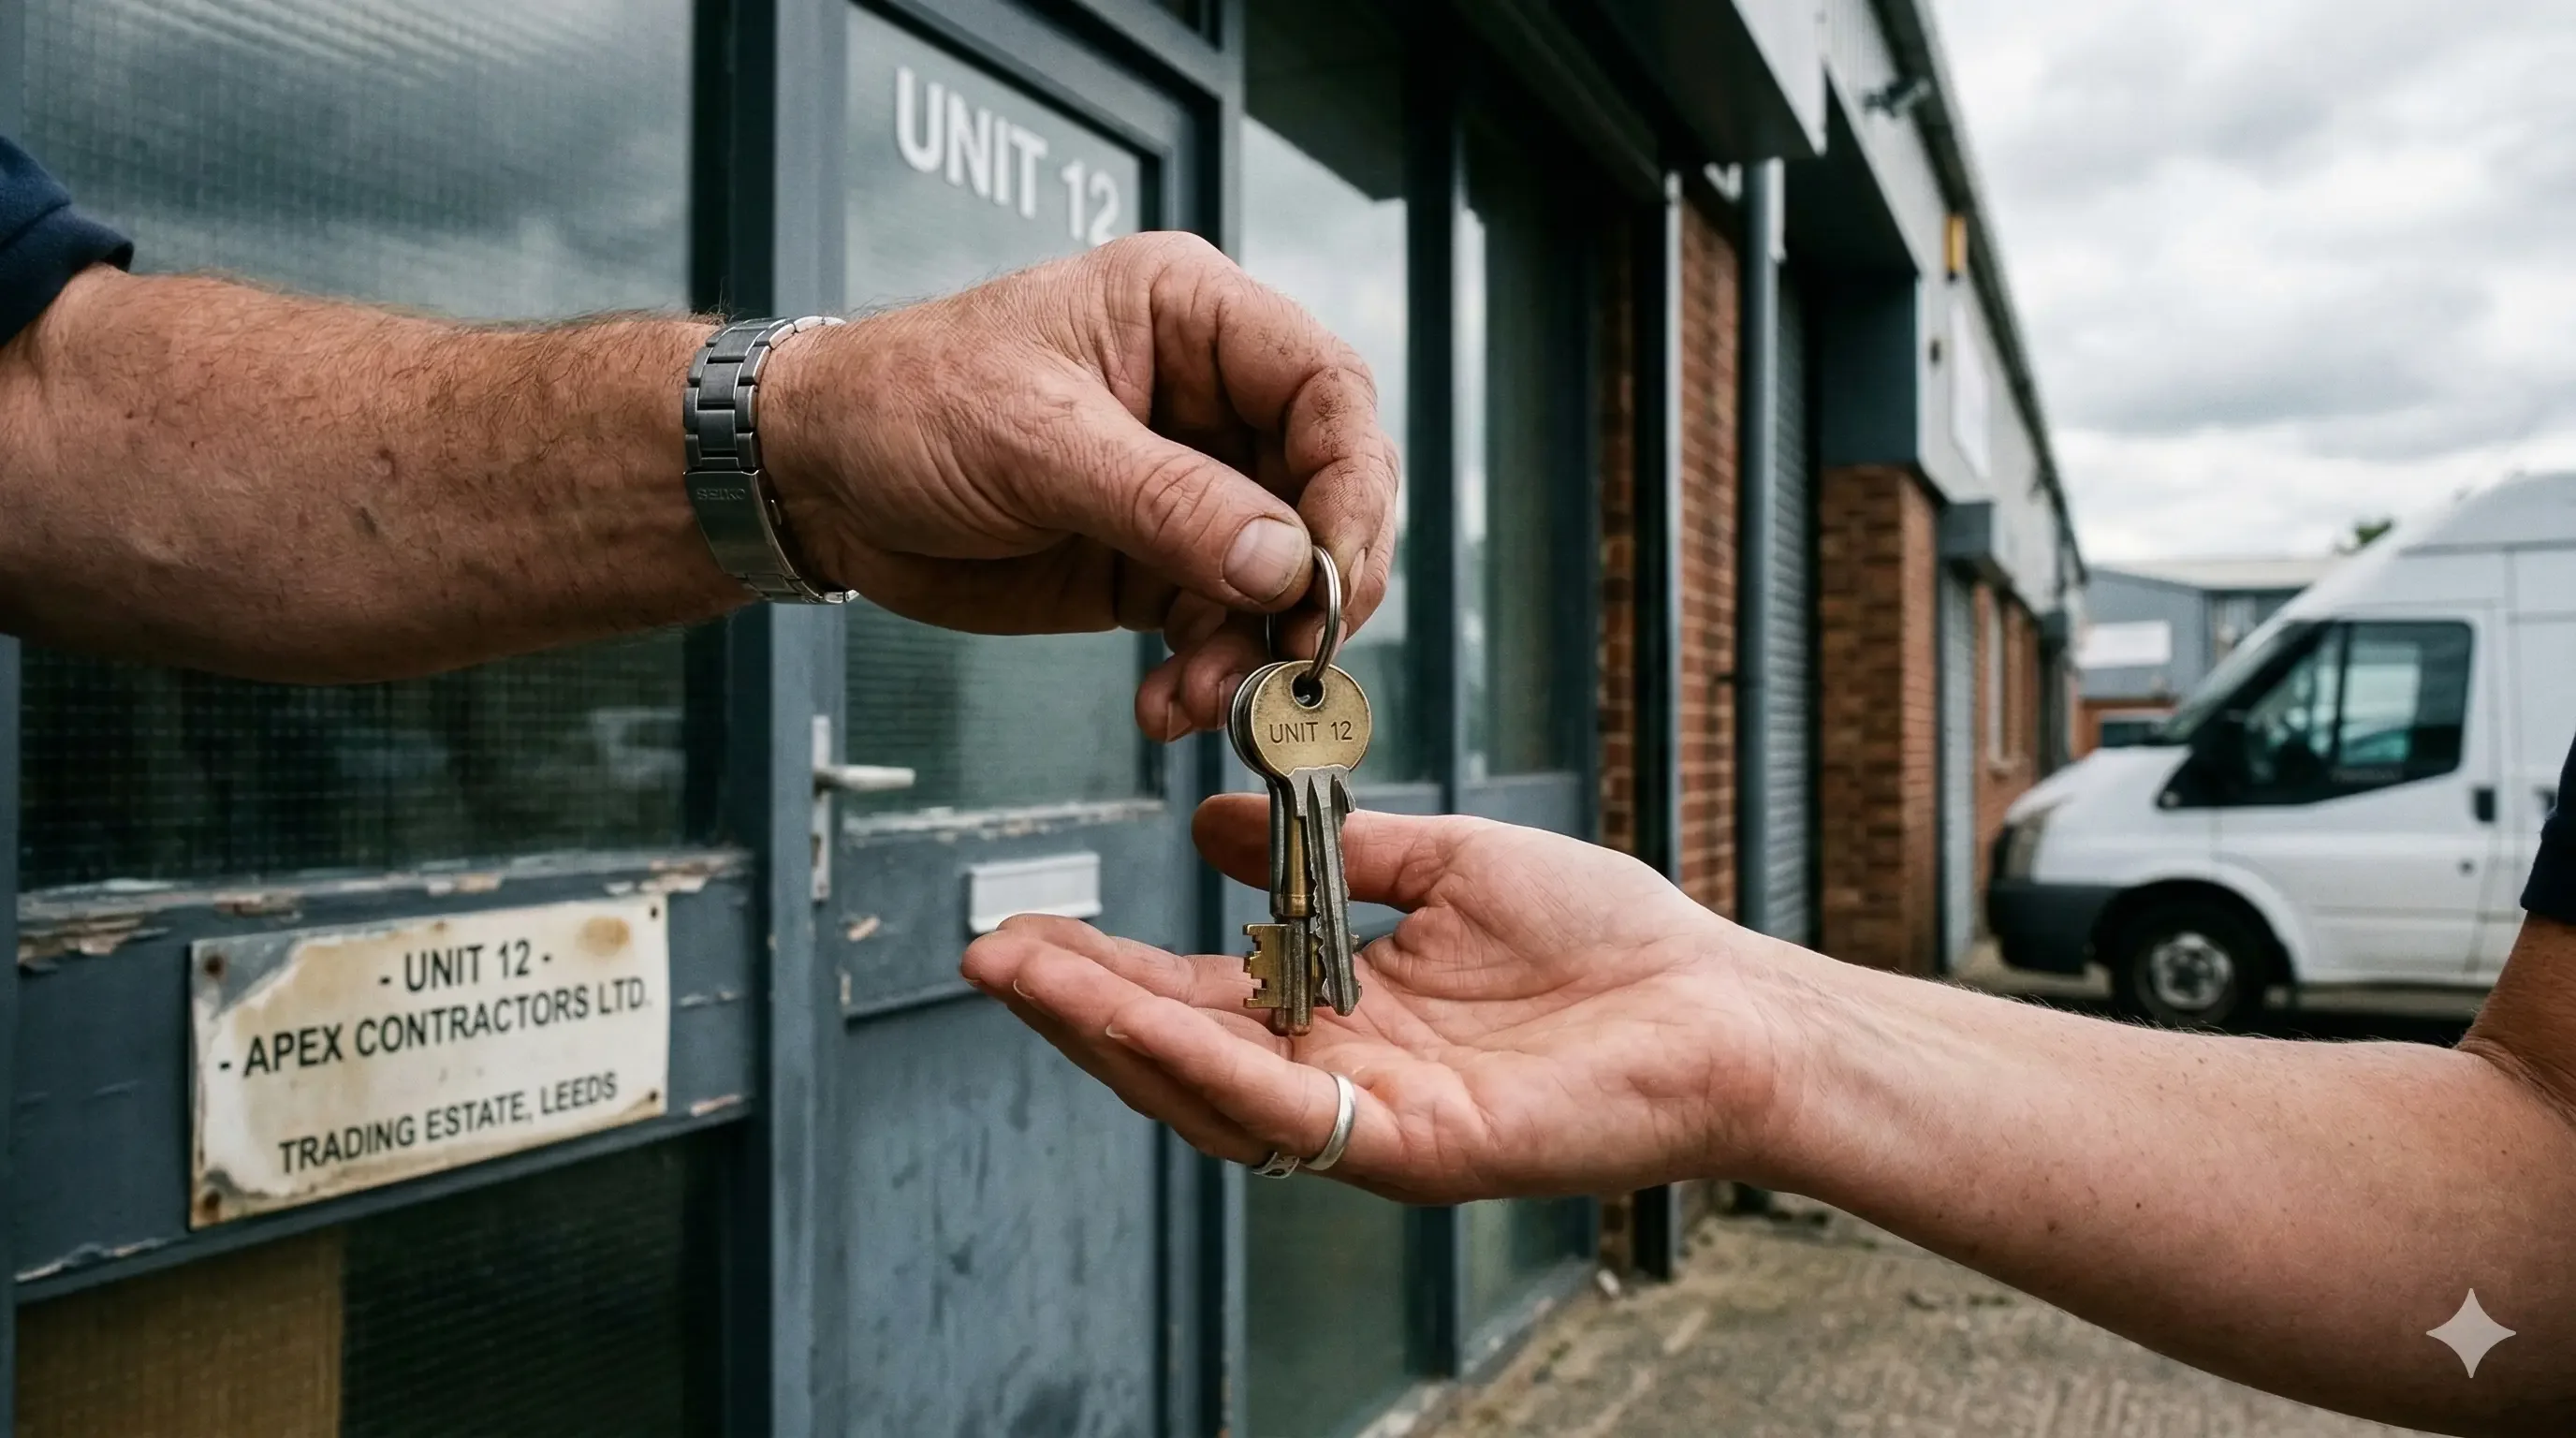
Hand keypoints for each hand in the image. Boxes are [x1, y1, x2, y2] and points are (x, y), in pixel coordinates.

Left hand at [759, 232, 1397, 739]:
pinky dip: (1213, 675)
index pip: (1327, 388)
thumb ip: (1168, 502)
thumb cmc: (903, 403)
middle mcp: (1210, 397)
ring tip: (1208, 697)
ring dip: (1260, 649)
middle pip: (1328, 489)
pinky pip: (1224, 626)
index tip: (1332, 569)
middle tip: (1300, 652)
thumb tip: (1283, 561)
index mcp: (1192, 316)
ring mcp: (1192, 486)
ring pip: (1283, 575)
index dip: (1352, 482)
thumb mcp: (1035, 441)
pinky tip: (1171, 705)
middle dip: (1319, 581)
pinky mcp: (1160, 561)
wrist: (815, 479)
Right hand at [960, 795, 1818, 1203]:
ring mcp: (1368, 1124)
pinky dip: (1202, 1057)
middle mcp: (1339, 1079)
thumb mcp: (1447, 863)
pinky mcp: (1410, 1151)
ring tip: (1026, 972)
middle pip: (1175, 1050)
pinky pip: (1284, 1108)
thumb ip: (1328, 851)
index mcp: (1344, 1014)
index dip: (1106, 964)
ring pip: (1207, 1087)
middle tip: (985, 953)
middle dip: (1074, 1005)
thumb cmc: (1610, 942)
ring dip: (1107, 1029)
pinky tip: (1130, 1010)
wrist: (1720, 1003)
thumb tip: (1215, 825)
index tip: (1030, 922)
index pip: (1196, 992)